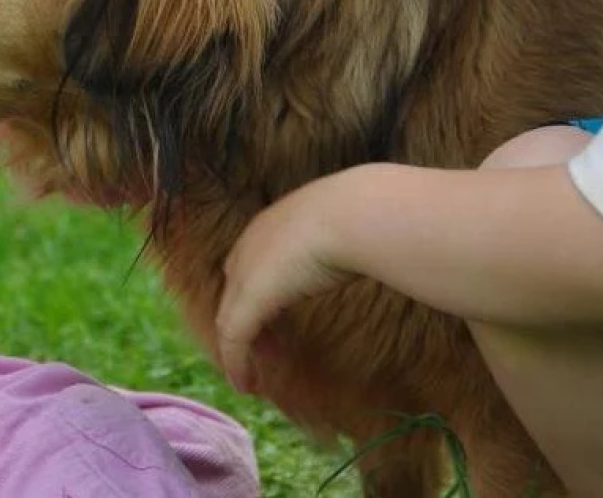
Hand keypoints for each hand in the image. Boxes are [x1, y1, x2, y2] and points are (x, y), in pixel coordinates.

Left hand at [215, 171, 360, 393]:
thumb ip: (346, 239)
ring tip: (252, 377)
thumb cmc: (360, 218)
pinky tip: (244, 385)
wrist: (350, 216)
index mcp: (271, 224)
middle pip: (235, 292)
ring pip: (231, 319)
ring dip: (240, 350)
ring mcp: (245, 272)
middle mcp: (250, 245)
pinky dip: (235, 363)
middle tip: (267, 351)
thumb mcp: (348, 227)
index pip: (250, 263)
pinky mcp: (247, 301)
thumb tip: (372, 245)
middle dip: (246, 323)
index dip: (257, 292)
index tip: (274, 318)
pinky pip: (233, 339)